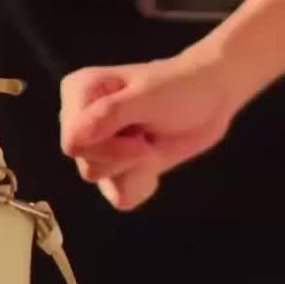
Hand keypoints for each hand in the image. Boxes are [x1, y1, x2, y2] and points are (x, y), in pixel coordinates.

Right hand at [60, 58, 234, 210]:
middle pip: (88, 167)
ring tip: (152, 143)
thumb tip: (74, 139)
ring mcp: (97, 147)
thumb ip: (110, 114)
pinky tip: (155, 160)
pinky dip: (143, 184)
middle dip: (127, 157)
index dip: (109, 149)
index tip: (140, 136)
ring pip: (104, 183)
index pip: (74, 143)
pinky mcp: (116, 167)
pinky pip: (120, 197)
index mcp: (78, 93)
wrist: (211, 97)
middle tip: (149, 135)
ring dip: (138, 168)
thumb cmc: (179, 87)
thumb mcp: (148, 96)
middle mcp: (81, 121)